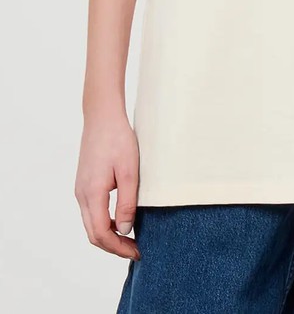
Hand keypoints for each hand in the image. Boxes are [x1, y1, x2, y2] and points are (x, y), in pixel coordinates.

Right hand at [74, 113, 140, 259]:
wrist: (102, 117)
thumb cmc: (118, 140)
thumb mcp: (130, 171)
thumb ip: (127, 202)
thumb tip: (126, 229)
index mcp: (92, 193)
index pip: (101, 233)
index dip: (119, 247)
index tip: (137, 252)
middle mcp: (82, 195)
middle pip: (93, 233)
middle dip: (114, 246)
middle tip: (136, 250)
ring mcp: (80, 189)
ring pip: (91, 224)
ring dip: (109, 235)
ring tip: (131, 238)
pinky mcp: (84, 183)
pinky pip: (91, 211)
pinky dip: (104, 222)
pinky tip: (120, 219)